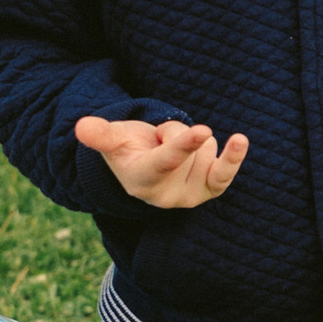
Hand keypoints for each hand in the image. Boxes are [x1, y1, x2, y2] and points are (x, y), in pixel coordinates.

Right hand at [74, 115, 247, 206]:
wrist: (147, 170)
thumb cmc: (127, 150)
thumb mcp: (113, 140)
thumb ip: (101, 135)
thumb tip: (82, 126)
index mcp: (142, 181)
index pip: (167, 160)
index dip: (183, 144)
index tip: (203, 129)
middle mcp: (169, 194)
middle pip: (183, 139)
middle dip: (170, 130)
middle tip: (154, 141)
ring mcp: (192, 193)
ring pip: (204, 144)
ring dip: (190, 139)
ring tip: (173, 151)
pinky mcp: (211, 189)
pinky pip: (226, 171)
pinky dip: (233, 155)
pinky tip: (240, 141)